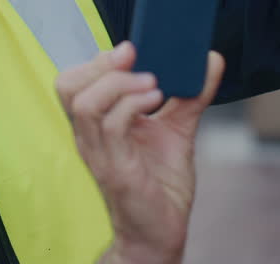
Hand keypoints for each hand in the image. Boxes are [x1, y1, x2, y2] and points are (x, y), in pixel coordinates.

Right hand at [56, 42, 224, 263]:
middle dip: (101, 62)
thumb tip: (211, 58)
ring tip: (153, 83)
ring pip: (84, 103)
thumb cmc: (161, 184)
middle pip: (68, 85)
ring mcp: (99, 152)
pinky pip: (110, 128)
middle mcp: (90, 135)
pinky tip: (156, 102)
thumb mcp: (178, 129)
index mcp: (98, 122)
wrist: (161, 232)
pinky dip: (131, 106)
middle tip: (136, 56)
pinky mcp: (115, 169)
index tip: (134, 47)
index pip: (76, 80)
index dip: (100, 58)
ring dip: (119, 83)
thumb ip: (191, 94)